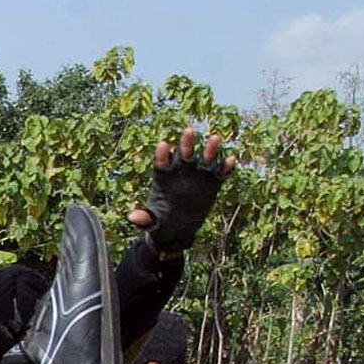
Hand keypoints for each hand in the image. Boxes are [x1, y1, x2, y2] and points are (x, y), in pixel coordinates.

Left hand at [129, 128, 234, 253]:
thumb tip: (132, 217)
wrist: (175, 233)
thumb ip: (144, 219)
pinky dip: (225, 167)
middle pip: (184, 154)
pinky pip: (220, 173)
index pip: (161, 163)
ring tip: (215, 138)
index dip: (162, 154)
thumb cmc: (159, 225)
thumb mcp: (150, 224)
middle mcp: (181, 172)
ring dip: (210, 149)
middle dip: (187, 143)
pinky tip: (230, 160)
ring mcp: (197, 176)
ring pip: (205, 159)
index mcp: (163, 179)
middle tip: (189, 130)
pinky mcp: (212, 184)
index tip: (163, 145)